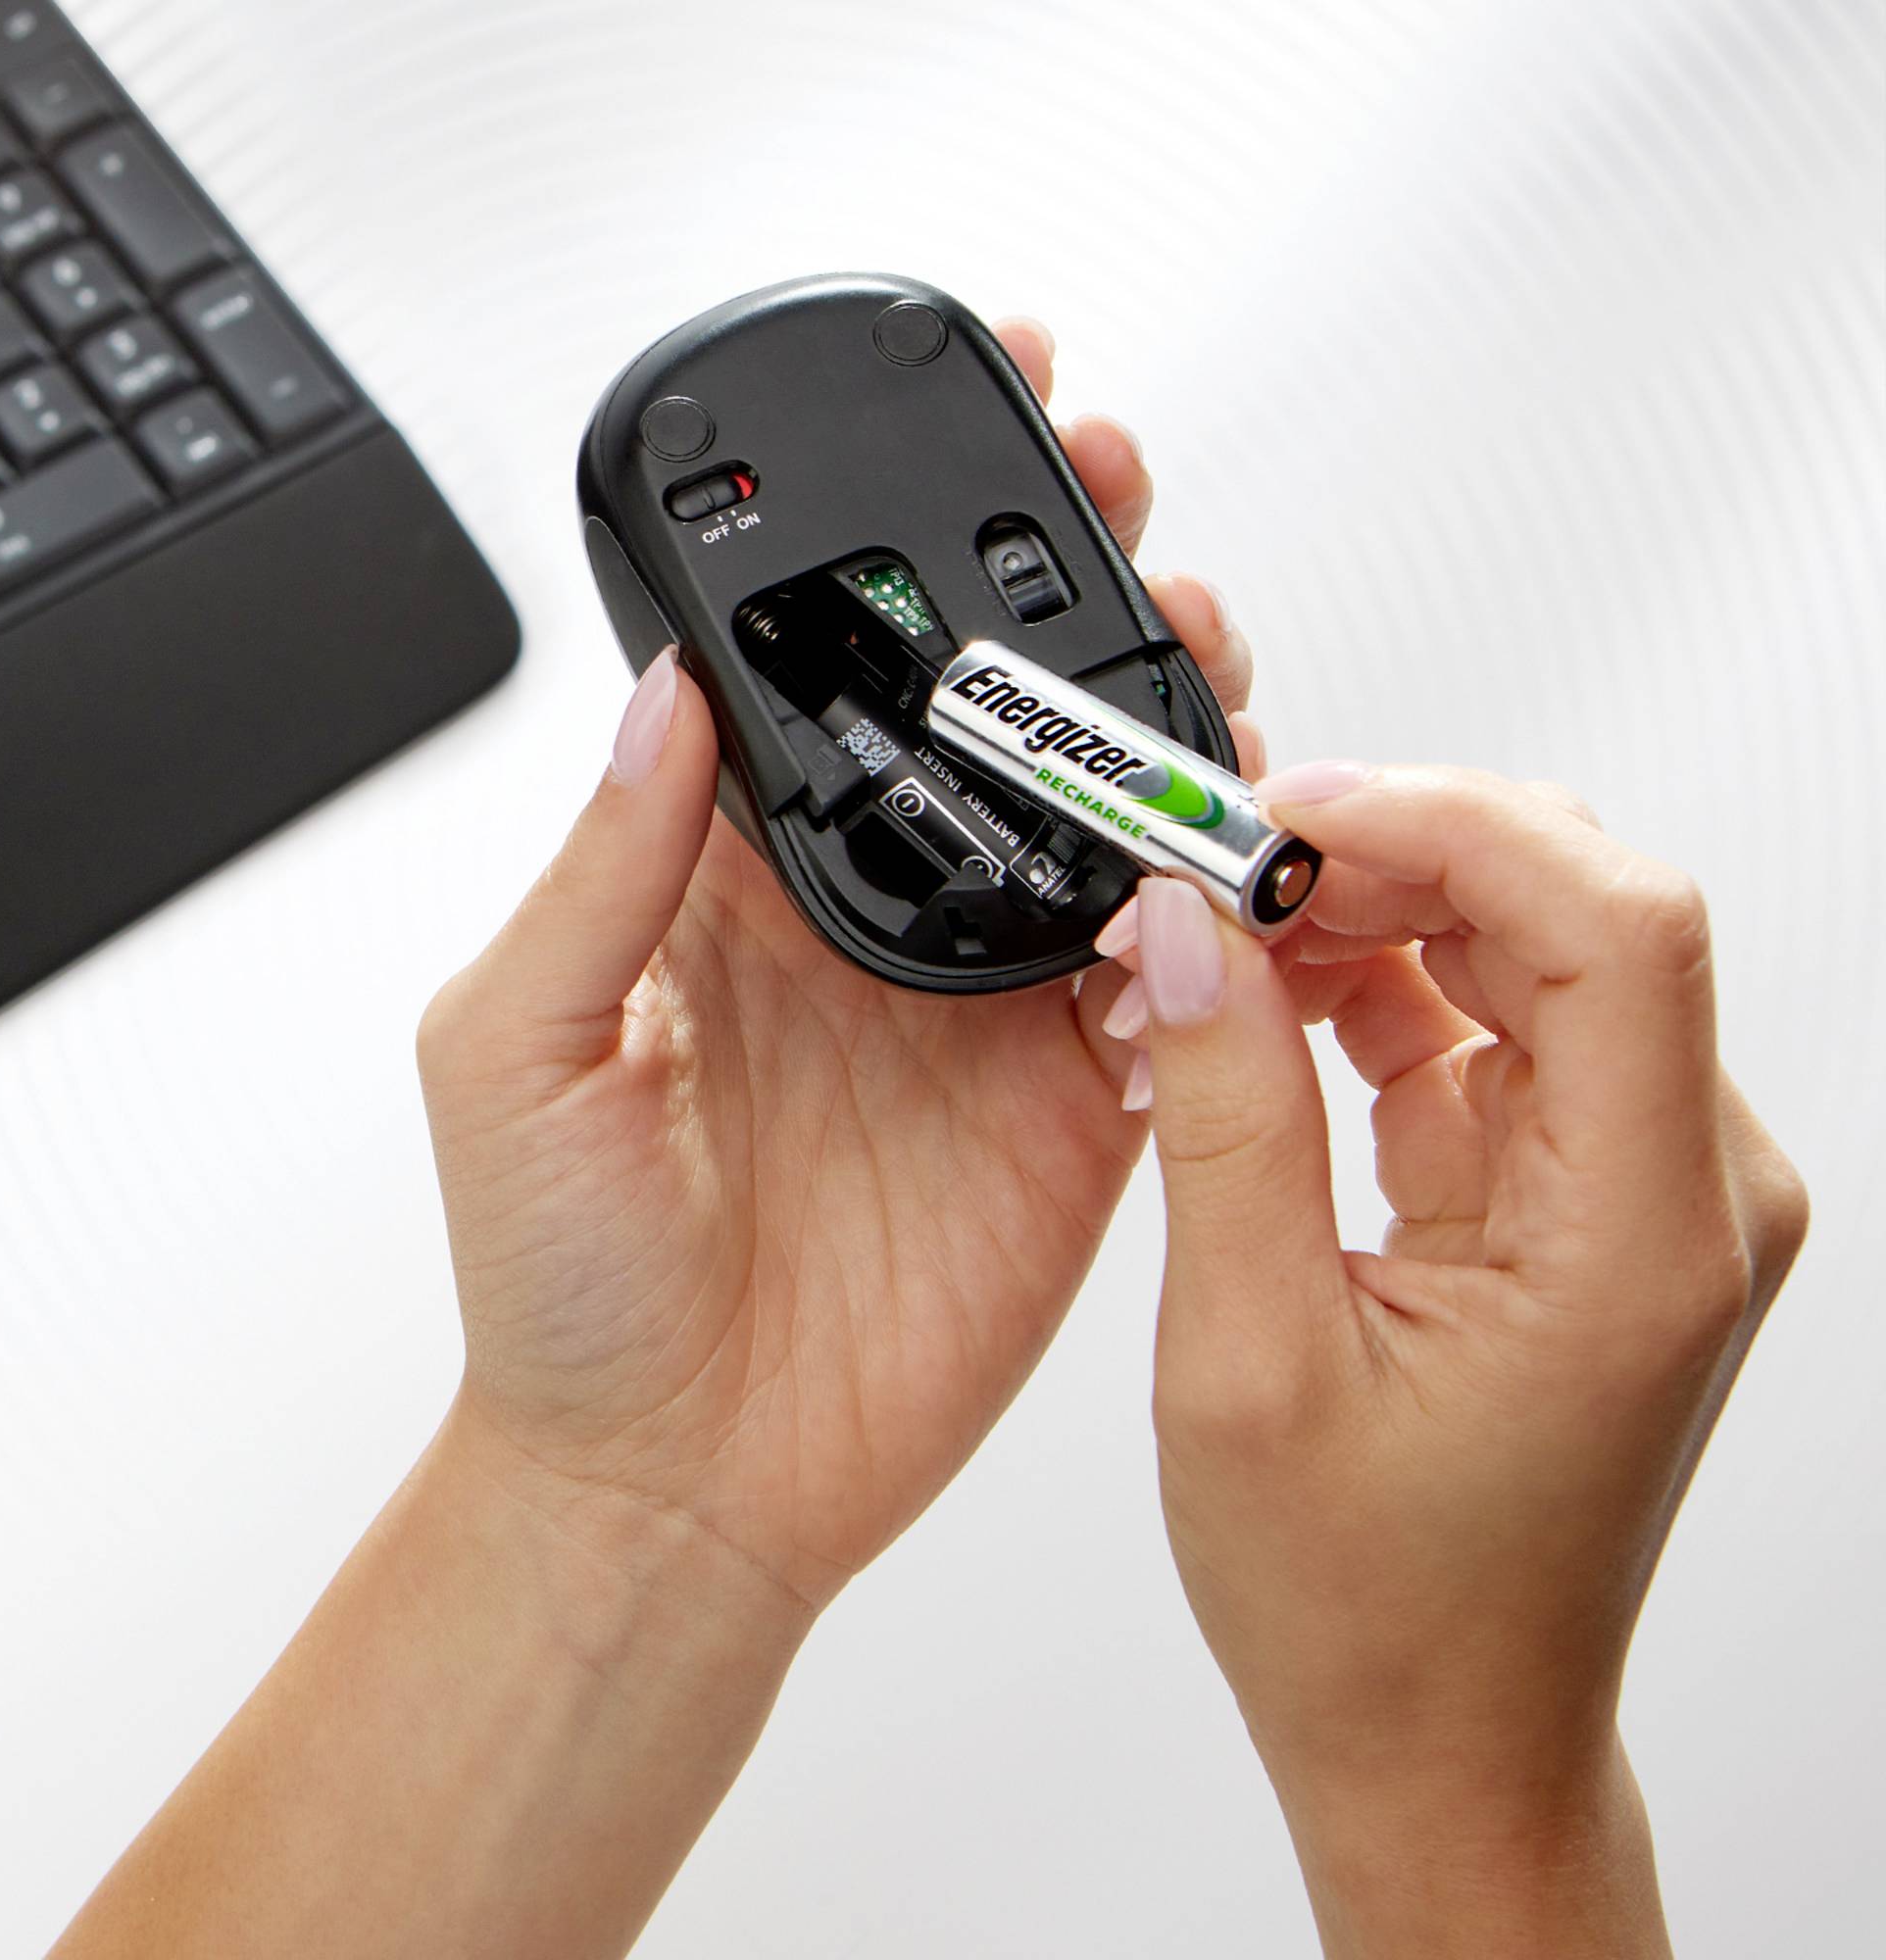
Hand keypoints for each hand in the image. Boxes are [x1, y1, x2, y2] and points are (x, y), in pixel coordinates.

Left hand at [418, 321, 1256, 1613]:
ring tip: (1198, 648)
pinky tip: (1239, 851)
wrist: (675, 1485)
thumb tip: (665, 692)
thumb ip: (601, 868)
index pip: (836, 676)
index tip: (949, 422)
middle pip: (997, 719)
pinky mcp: (1074, 1111)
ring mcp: (986, 1014)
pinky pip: (1176, 982)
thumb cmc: (558, 1290)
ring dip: (1164, 723)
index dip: (893, 549)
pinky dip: (1221, 911)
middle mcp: (876, 928)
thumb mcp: (515, 1050)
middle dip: (1065, 590)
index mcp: (739, 889)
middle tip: (1118, 497)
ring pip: (1107, 823)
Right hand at [1118, 764, 1806, 1955]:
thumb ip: (1226, 1119)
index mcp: (1637, 1239)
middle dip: (1395, 854)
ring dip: (1375, 919)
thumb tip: (1190, 935)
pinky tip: (1270, 1009)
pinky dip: (1380, 995)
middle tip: (1227, 869)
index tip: (1296, 816)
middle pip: (1578, 914)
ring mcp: (1640, 1192)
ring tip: (1223, 941)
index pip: (1617, 929)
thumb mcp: (1248, 1360)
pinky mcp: (1581, 1197)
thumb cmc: (1373, 1606)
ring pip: (1530, 956)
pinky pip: (1495, 1033)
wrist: (1443, 1735)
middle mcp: (1681, 1196)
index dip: (1457, 827)